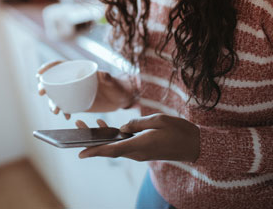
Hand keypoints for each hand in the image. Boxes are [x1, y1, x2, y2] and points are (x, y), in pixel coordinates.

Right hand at [37, 61, 135, 118]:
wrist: (122, 99)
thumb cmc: (118, 86)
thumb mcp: (112, 81)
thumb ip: (107, 78)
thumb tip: (102, 74)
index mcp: (79, 70)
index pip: (60, 66)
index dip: (48, 68)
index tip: (40, 73)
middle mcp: (74, 81)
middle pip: (54, 81)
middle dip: (44, 86)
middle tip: (41, 92)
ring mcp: (74, 93)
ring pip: (58, 96)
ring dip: (52, 102)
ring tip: (55, 110)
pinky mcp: (77, 103)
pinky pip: (66, 107)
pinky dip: (64, 111)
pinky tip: (66, 116)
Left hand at [77, 114, 200, 162]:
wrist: (195, 145)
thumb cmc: (178, 131)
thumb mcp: (157, 120)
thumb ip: (137, 123)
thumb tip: (123, 126)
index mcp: (139, 145)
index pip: (111, 150)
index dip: (94, 151)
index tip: (80, 152)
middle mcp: (137, 152)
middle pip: (109, 148)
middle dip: (92, 138)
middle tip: (77, 124)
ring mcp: (140, 153)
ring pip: (116, 146)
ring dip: (103, 136)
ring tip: (92, 123)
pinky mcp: (144, 150)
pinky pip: (125, 144)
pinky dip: (115, 137)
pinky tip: (111, 127)